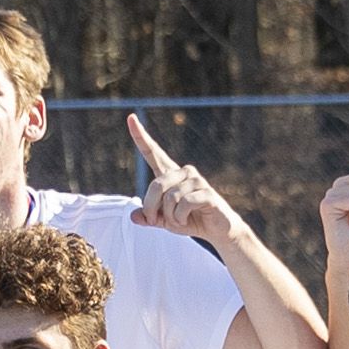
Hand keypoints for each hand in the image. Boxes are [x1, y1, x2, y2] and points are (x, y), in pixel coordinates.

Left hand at [125, 115, 237, 244]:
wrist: (217, 229)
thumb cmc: (190, 220)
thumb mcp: (165, 220)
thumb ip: (149, 217)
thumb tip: (134, 216)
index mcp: (171, 174)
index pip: (153, 153)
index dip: (141, 137)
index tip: (131, 118)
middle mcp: (184, 172)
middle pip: (156, 185)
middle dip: (151, 208)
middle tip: (154, 222)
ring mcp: (197, 180)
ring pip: (170, 198)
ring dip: (170, 216)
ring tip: (178, 221)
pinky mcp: (207, 192)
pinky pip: (184, 204)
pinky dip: (180, 218)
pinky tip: (186, 220)